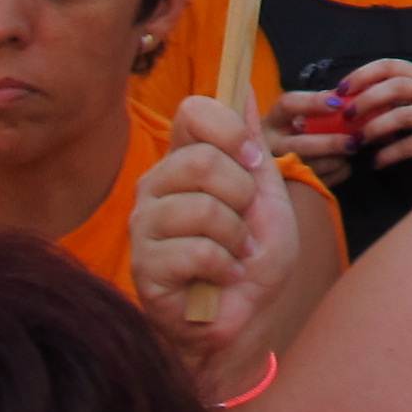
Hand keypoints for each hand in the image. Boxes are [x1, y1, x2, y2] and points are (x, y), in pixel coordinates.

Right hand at [135, 95, 296, 391]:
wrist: (250, 321)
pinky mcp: (144, 266)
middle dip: (241, 195)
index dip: (229, 129)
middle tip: (246, 224)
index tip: (252, 159)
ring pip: (200, 206)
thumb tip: (244, 91)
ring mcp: (145, 226)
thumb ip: (253, 146)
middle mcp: (156, 187)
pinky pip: (193, 250)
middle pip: (199, 159)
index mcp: (185, 162)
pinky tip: (224, 277)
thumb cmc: (255, 260)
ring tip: (236, 254)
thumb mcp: (267, 196)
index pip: (192, 111)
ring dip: (236, 236)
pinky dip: (224, 265)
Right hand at [259, 87, 354, 182]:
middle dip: (330, 143)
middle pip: (299, 145)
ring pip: (310, 168)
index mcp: (272, 121)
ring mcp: (276, 171)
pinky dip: (338, 173)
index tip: (338, 104)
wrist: (273, 162)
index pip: (288, 105)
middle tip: (353, 140)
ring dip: (336, 160)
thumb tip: (347, 96)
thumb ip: (320, 105)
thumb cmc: (294, 132)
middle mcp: (268, 146)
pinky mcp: (290, 190)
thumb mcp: (298, 116)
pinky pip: (320, 183)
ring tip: (351, 150)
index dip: (313, 103)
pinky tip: (343, 165)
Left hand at [336, 59, 411, 165]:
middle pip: (393, 87)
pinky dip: (387, 156)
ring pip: (399, 116)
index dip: (362, 74)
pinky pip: (408, 147)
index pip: (389, 64)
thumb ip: (399, 94)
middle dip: (364, 101)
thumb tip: (355, 102)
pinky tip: (376, 163)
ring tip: (358, 142)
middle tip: (347, 116)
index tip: (341, 88)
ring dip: (373, 129)